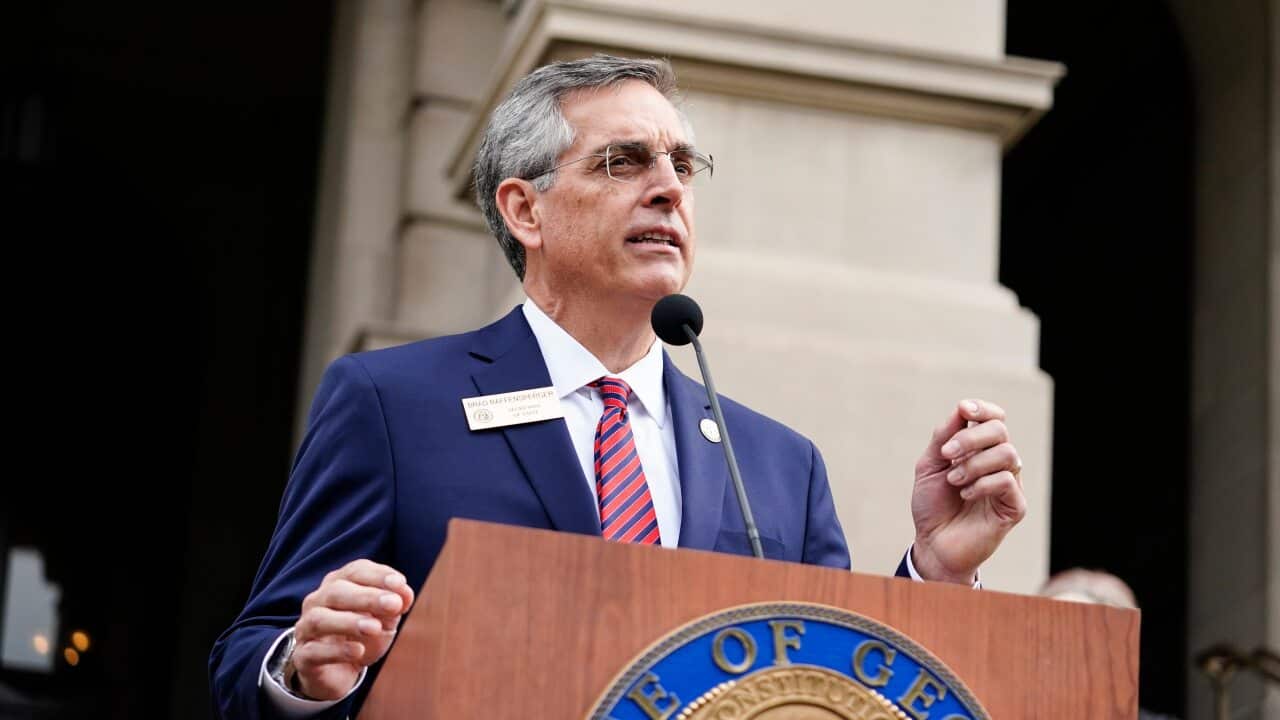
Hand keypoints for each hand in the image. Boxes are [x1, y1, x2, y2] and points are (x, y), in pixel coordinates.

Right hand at [290, 560, 414, 699]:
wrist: (338, 672)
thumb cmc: (362, 636)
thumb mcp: (384, 619)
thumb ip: (395, 605)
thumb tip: (405, 595)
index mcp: (338, 585)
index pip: (355, 571)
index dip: (378, 575)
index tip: (400, 584)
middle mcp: (317, 602)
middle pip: (336, 591)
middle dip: (366, 597)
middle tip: (393, 605)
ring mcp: (306, 629)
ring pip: (319, 619)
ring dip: (349, 621)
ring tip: (375, 628)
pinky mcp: (303, 657)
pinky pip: (313, 651)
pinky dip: (337, 650)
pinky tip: (358, 651)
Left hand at [910, 399, 1025, 583]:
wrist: (933, 543)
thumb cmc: (933, 505)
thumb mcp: (929, 466)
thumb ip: (944, 437)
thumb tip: (961, 409)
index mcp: (980, 450)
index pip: (994, 418)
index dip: (983, 408)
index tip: (964, 409)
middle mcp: (998, 463)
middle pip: (1000, 430)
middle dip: (970, 437)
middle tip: (946, 454)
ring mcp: (1009, 484)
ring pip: (1008, 454)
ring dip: (974, 463)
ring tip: (954, 480)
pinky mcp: (1014, 507)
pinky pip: (1008, 482)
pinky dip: (982, 483)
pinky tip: (965, 494)